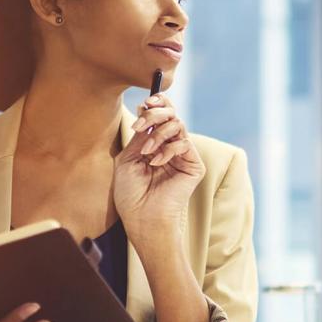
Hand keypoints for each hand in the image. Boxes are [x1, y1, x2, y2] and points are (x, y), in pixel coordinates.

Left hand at [113, 93, 205, 240]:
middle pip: (171, 114)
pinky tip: (156, 163)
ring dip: (159, 133)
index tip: (145, 103)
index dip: (156, 104)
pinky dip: (168, 149)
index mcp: (154, 145)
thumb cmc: (131, 195)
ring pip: (178, 125)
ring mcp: (183, 156)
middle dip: (157, 113)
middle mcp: (169, 147)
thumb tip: (148, 110)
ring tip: (147, 151)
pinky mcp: (193, 166)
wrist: (143, 219)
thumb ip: (140, 135)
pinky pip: (184, 143)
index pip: (160, 116)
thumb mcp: (128, 159)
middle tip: (143, 121)